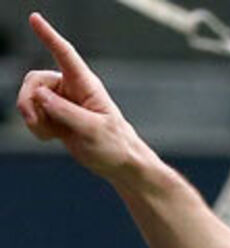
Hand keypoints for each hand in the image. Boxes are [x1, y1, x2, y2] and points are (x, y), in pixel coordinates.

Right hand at [16, 12, 145, 177]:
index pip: (65, 55)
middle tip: (33, 121)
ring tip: (50, 134)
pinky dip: (36, 127)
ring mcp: (61, 102)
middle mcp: (71, 88)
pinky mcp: (55, 115)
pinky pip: (32, 114)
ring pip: (30, 98)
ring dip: (33, 118)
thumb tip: (40, 95)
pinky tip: (51, 137)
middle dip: (28, 100)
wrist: (118, 163)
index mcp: (86, 85)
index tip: (34, 18)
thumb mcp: (93, 130)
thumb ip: (66, 112)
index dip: (49, 36)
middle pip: (35, 81)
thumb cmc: (114, 145)